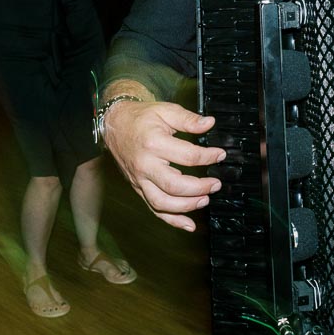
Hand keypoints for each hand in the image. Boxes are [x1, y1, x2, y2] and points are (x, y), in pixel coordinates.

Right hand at [102, 96, 225, 231]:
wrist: (113, 125)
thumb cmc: (140, 118)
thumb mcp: (165, 110)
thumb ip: (188, 119)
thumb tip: (209, 123)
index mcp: (154, 143)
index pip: (188, 156)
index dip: (208, 157)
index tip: (220, 155)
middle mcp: (145, 165)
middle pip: (174, 185)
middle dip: (199, 188)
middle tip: (215, 184)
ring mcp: (140, 179)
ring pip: (163, 202)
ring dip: (187, 206)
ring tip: (205, 200)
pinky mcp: (138, 188)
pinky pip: (154, 208)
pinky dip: (171, 220)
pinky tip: (188, 224)